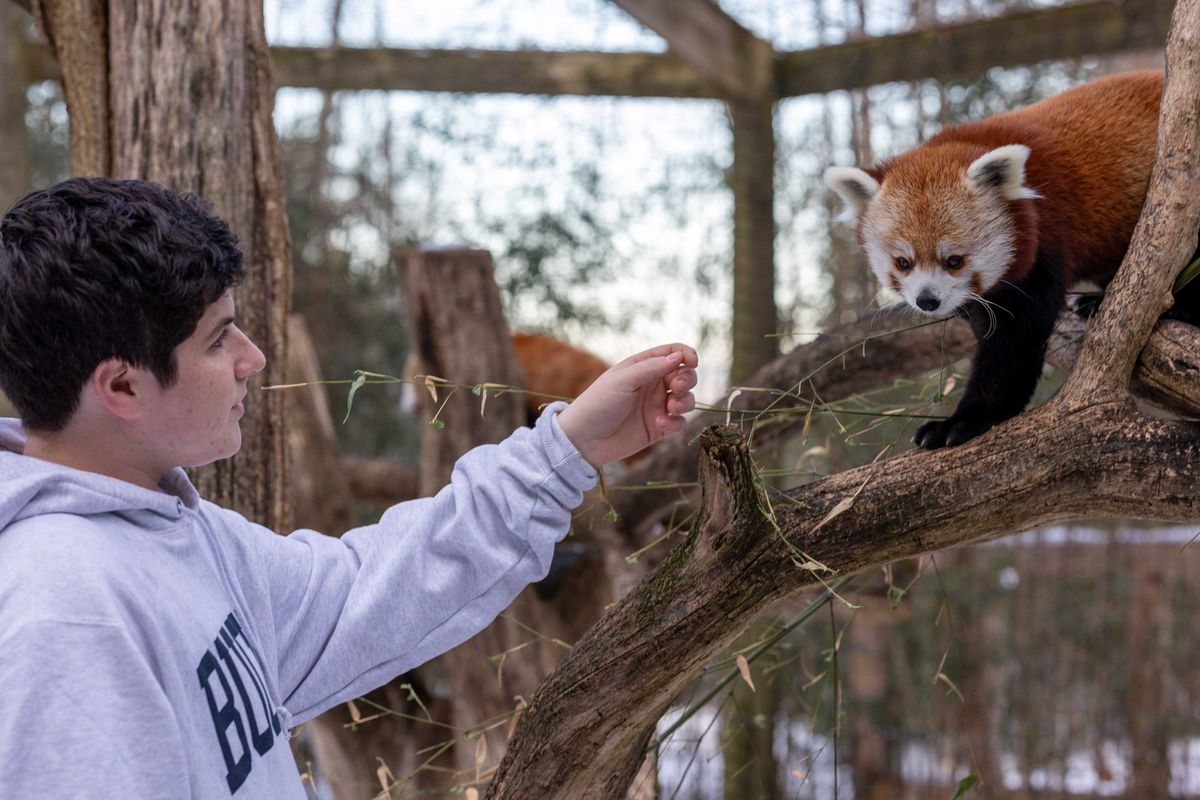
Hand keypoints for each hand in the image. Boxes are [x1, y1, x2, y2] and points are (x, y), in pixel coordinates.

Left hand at [555, 343, 698, 466]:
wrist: (584, 439)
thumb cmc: (598, 403)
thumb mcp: (623, 380)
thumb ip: (651, 367)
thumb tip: (678, 357)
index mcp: (642, 367)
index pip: (672, 353)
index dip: (686, 354)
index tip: (692, 362)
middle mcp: (652, 385)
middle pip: (684, 375)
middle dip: (687, 380)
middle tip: (676, 388)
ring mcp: (656, 406)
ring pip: (686, 399)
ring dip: (685, 401)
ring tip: (670, 407)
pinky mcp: (658, 428)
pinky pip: (679, 422)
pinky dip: (675, 422)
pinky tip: (659, 425)